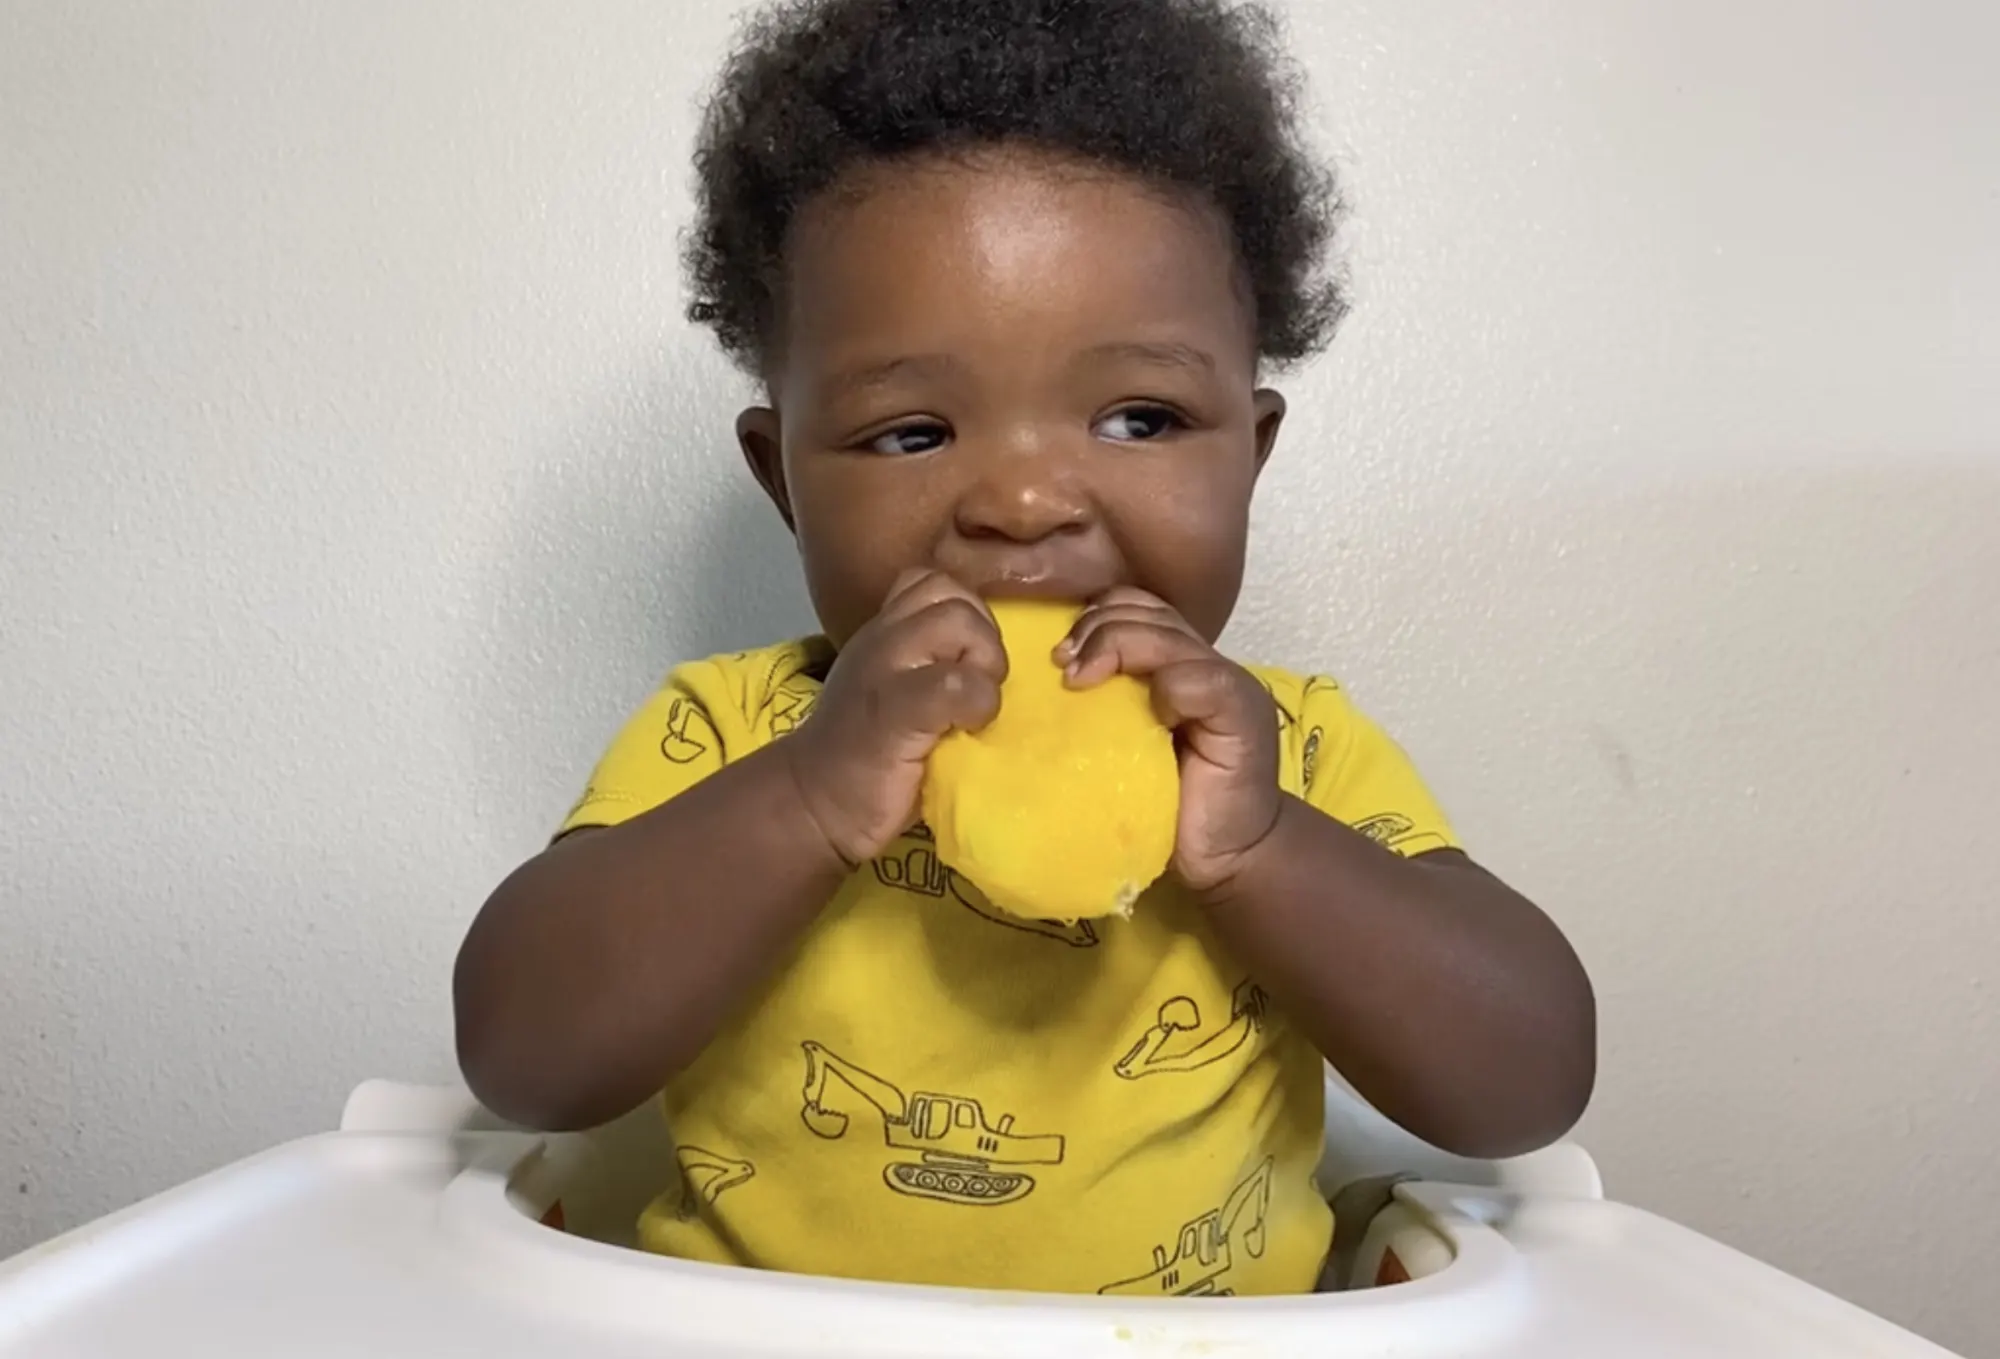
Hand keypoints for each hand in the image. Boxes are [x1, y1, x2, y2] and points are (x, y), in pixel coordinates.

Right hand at [783, 569, 1005, 865]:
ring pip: (957, 620)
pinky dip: (979, 703)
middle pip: (952, 593)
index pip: (932, 581)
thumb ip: (926, 663)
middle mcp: (881, 639)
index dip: (968, 611)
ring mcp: (885, 669)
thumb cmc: (865, 757)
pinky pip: (958, 682)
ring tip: (973, 704)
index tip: (969, 662)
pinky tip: (967, 728)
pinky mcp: (897, 711)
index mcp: (882, 632)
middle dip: (983, 637)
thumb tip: (989, 659)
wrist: (814, 805)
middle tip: (978, 686)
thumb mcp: (890, 690)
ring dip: (983, 663)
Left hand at [1058, 587, 1281, 891]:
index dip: (1092, 617)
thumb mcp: (1116, 745)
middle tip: (1062, 668)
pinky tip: (1152, 712)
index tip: (1055, 657)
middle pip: (1146, 612)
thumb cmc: (1163, 805)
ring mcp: (1227, 684)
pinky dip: (1171, 687)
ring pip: (1170, 636)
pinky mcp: (1242, 715)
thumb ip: (1095, 708)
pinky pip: (1203, 681)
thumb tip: (1036, 686)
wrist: (1226, 856)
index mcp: (1171, 660)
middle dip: (1096, 630)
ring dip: (1119, 647)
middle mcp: (1201, 661)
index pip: (1132, 606)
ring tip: (1081, 681)